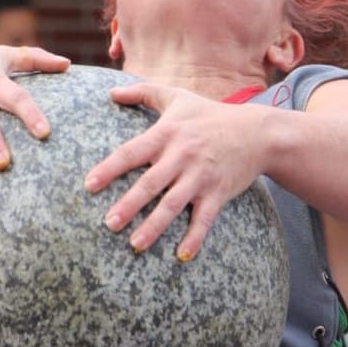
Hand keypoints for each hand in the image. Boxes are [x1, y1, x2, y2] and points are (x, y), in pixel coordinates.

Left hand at [84, 82, 265, 260]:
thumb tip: (110, 91)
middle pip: (150, 184)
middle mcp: (181, 156)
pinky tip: (182, 255)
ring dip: (154, 226)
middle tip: (109, 224)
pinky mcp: (219, 192)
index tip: (89, 185)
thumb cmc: (210, 114)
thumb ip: (142, 92)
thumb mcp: (177, 97)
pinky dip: (194, 237)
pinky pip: (204, 218)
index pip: (132, 152)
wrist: (258, 133)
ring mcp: (201, 176)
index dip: (109, 168)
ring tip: (136, 244)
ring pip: (173, 204)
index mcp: (167, 134)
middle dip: (129, 205)